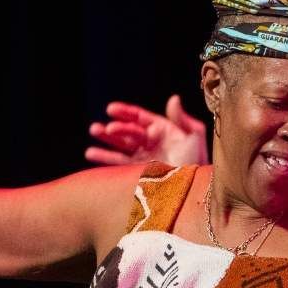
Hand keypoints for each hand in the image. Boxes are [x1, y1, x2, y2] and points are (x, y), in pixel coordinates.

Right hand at [85, 95, 208, 166]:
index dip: (125, 113)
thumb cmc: (197, 161)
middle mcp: (150, 142)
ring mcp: (142, 157)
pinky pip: (117, 163)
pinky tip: (90, 153)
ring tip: (94, 130)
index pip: (140, 118)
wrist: (194, 188)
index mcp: (162, 130)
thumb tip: (173, 98)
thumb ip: (181, 119)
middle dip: (115, 128)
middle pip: (128, 131)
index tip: (111, 109)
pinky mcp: (136, 172)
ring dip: (106, 138)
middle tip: (105, 129)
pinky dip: (104, 157)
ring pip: (120, 145)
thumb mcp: (193, 136)